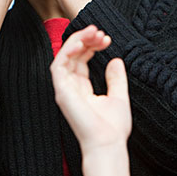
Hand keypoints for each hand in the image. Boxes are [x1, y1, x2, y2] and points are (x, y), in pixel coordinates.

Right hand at [51, 25, 131, 151]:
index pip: (81, 59)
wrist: (108, 143)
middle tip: (100, 32)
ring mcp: (64, 88)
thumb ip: (116, 78)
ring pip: (64, 55)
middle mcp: (71, 86)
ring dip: (77, 40)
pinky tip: (81, 43)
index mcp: (82, 88)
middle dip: (85, 38)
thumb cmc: (113, 127)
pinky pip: (58, 65)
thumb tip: (116, 60)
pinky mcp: (61, 91)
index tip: (106, 39)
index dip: (91, 45)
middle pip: (72, 54)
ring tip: (93, 32)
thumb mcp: (118, 96)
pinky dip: (67, 51)